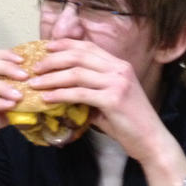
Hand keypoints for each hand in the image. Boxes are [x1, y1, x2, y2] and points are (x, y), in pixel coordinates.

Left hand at [30, 39, 172, 163]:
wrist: (151, 140)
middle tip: (35, 68)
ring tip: (35, 83)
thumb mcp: (109, 97)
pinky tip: (47, 98)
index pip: (88, 47)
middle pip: (78, 56)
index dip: (65, 45)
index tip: (46, 48)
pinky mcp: (113, 99)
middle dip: (53, 60)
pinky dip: (60, 94)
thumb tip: (62, 87)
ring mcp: (117, 82)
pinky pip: (80, 93)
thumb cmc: (128, 121)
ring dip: (52, 78)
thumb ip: (90, 88)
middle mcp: (119, 69)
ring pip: (76, 73)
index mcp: (119, 65)